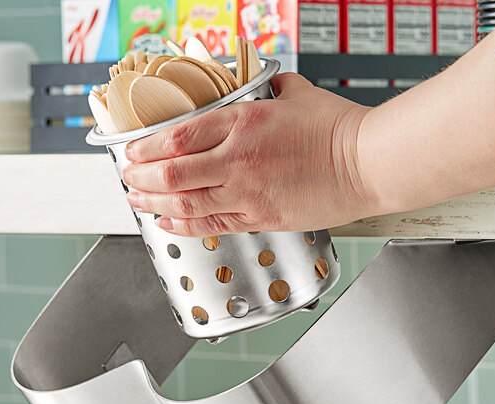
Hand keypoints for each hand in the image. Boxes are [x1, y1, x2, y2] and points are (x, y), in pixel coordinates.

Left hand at [122, 73, 374, 236]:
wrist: (368, 165)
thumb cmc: (337, 129)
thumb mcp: (295, 94)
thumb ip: (265, 90)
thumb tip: (255, 88)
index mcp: (242, 123)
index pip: (176, 137)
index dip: (144, 147)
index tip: (131, 151)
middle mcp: (237, 161)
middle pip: (170, 174)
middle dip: (140, 178)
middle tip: (127, 179)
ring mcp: (247, 195)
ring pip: (185, 204)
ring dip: (153, 203)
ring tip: (137, 202)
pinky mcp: (261, 219)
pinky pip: (212, 225)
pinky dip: (184, 225)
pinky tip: (168, 222)